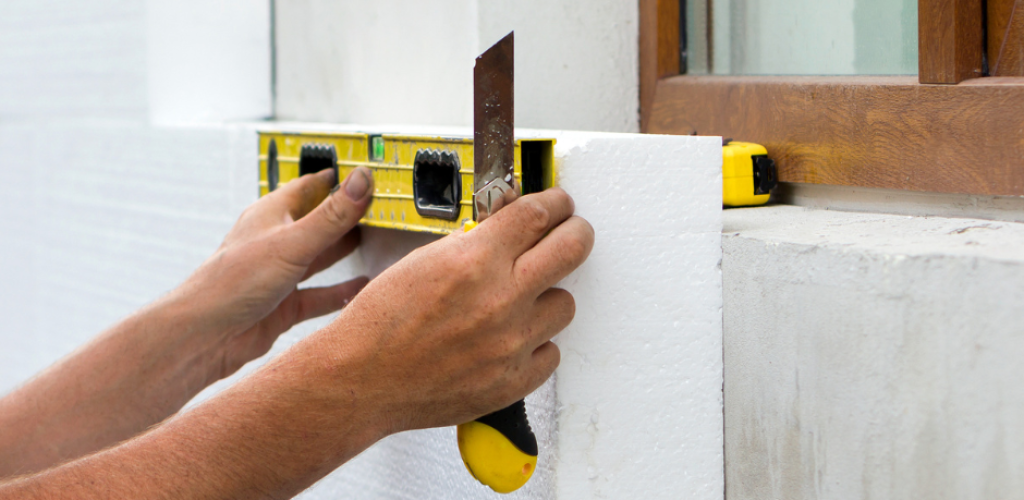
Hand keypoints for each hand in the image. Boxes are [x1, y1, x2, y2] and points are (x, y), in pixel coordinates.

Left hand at [171, 167, 374, 380]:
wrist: (205, 336)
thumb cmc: (233, 282)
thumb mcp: (292, 242)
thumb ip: (332, 216)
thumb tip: (362, 181)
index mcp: (272, 215)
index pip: (311, 187)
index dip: (339, 180)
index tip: (369, 175)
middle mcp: (276, 241)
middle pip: (319, 222)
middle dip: (348, 216)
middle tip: (383, 209)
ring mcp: (281, 274)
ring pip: (320, 258)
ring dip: (346, 252)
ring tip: (378, 244)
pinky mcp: (285, 305)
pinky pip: (320, 295)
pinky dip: (341, 292)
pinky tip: (362, 289)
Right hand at [278, 187, 593, 435]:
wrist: (361, 381)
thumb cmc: (381, 323)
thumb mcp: (423, 259)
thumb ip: (474, 242)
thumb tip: (510, 223)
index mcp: (474, 261)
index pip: (539, 214)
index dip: (556, 203)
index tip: (559, 204)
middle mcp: (500, 300)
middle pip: (573, 248)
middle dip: (576, 232)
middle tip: (571, 232)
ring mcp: (511, 344)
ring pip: (565, 304)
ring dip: (547, 296)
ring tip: (521, 300)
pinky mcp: (513, 381)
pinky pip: (551, 351)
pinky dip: (535, 343)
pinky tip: (510, 338)